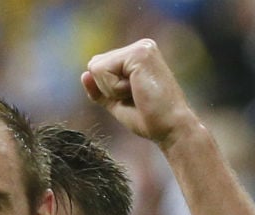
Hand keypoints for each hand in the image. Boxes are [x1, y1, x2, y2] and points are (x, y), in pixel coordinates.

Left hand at [81, 39, 198, 148]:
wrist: (170, 129)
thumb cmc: (149, 119)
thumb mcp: (117, 103)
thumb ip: (100, 89)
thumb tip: (84, 75)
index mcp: (138, 55)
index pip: (99, 66)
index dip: (107, 90)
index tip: (133, 98)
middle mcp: (141, 46)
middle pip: (95, 65)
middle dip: (108, 89)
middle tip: (136, 97)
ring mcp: (141, 47)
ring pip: (96, 67)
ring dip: (112, 90)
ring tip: (137, 94)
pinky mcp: (139, 54)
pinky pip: (102, 71)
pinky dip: (114, 89)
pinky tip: (136, 91)